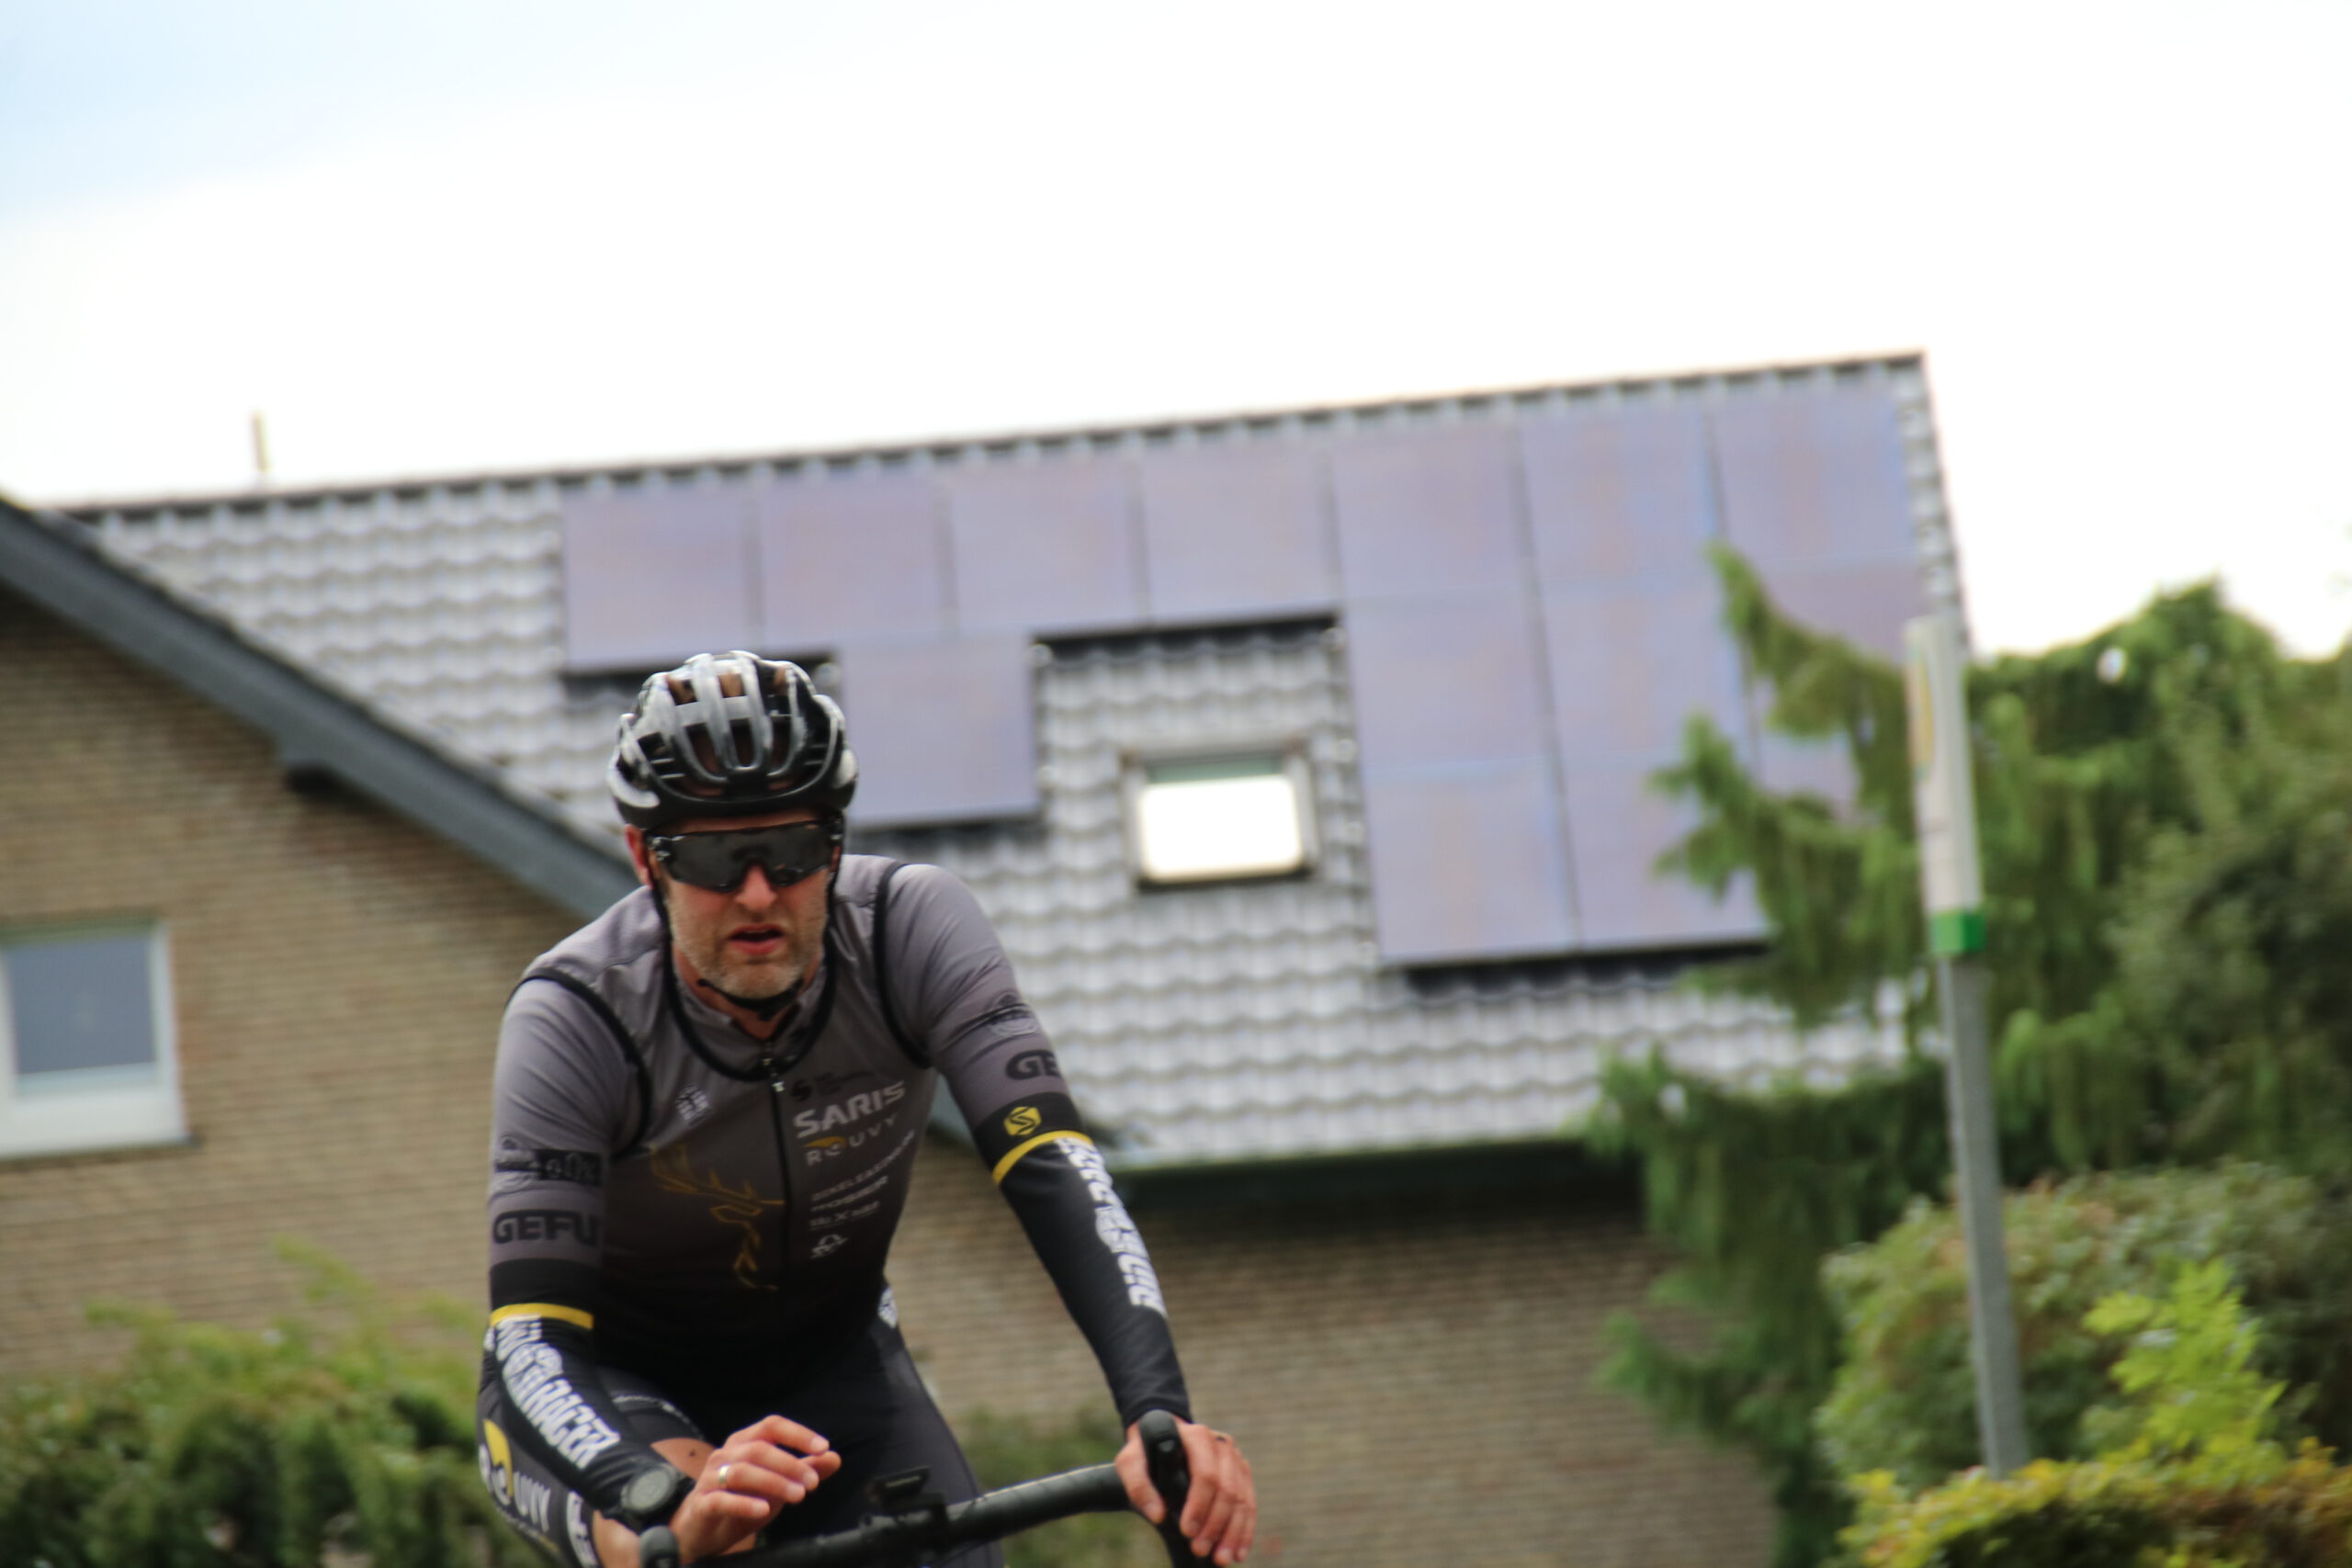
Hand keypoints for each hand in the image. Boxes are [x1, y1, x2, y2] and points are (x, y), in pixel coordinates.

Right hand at [669, 1415, 841, 1562]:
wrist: (703, 1530)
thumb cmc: (743, 1500)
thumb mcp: (779, 1485)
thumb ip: (805, 1470)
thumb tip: (834, 1457)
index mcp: (745, 1442)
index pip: (772, 1426)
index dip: (798, 1434)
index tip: (823, 1447)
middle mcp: (726, 1454)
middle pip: (759, 1449)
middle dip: (790, 1464)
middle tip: (812, 1484)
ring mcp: (710, 1478)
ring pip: (742, 1471)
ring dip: (774, 1482)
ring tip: (798, 1496)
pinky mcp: (702, 1503)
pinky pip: (721, 1499)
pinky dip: (744, 1503)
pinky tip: (764, 1509)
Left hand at [1115, 1414, 1255, 1565]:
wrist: (1162, 1437)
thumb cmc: (1146, 1453)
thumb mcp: (1131, 1463)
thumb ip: (1138, 1485)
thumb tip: (1158, 1515)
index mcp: (1196, 1437)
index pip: (1205, 1474)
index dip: (1199, 1505)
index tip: (1187, 1532)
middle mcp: (1220, 1444)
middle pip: (1227, 1490)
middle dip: (1216, 1525)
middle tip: (1201, 1550)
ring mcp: (1234, 1458)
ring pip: (1242, 1499)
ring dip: (1233, 1533)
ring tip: (1222, 1558)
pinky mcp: (1241, 1472)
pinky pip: (1249, 1503)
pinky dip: (1245, 1530)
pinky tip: (1239, 1552)